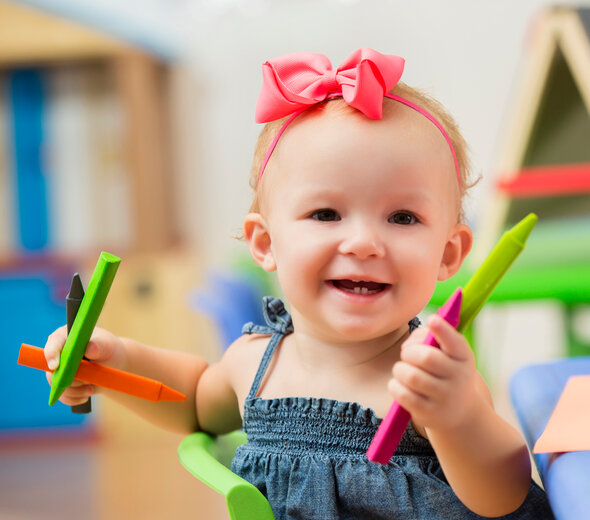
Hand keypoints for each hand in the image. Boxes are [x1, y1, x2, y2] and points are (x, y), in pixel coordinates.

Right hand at [44, 326, 125, 405]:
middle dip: (70, 378)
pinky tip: (87, 394)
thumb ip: (99, 345)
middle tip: (87, 382)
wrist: (113, 364)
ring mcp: (57, 369)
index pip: (53, 343)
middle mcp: (57, 353)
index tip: (56, 366)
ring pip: (56, 385)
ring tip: (91, 388)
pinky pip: (61, 395)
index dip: (51, 354)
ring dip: (75, 390)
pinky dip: (74, 398)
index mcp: (65, 336)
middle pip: (52, 369)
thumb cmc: (109, 349)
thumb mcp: (108, 345)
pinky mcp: (61, 383)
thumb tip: (90, 348)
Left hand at [388, 315, 476, 430]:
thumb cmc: (445, 371)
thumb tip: (410, 344)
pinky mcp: (429, 413)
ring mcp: (445, 397)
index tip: (432, 319)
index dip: (443, 330)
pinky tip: (399, 384)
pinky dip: (395, 385)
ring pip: (412, 376)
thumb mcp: (447, 354)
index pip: (455, 342)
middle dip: (409, 352)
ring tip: (402, 370)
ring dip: (400, 369)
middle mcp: (459, 377)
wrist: (459, 411)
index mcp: (463, 357)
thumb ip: (428, 337)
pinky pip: (404, 394)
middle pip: (426, 357)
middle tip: (406, 354)